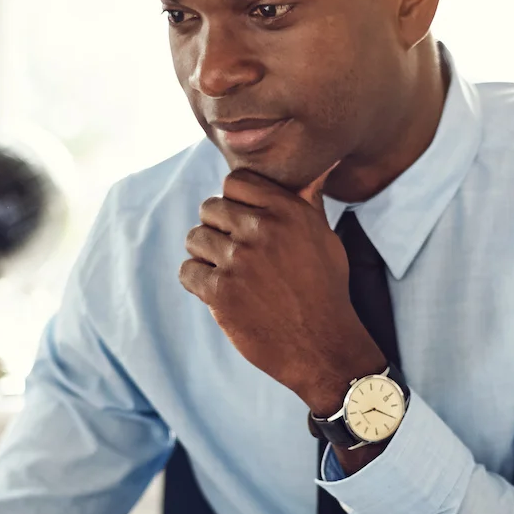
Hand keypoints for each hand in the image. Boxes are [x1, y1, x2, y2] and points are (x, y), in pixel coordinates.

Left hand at [180, 168, 384, 414]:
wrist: (322, 346)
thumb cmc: (326, 290)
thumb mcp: (324, 237)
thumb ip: (307, 201)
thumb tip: (316, 166)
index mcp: (287, 210)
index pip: (235, 181)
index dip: (234, 201)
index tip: (241, 221)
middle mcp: (262, 229)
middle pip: (209, 207)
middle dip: (216, 228)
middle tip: (231, 251)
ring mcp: (239, 260)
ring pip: (194, 238)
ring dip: (204, 255)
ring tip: (226, 272)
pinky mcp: (221, 292)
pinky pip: (188, 271)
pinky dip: (198, 281)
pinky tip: (217, 291)